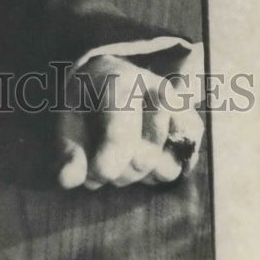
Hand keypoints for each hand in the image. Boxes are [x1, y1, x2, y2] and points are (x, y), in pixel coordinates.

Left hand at [57, 54, 204, 188]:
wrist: (112, 78)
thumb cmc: (88, 103)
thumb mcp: (69, 120)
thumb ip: (69, 151)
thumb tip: (68, 181)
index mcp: (119, 80)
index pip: (122, 124)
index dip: (112, 155)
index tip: (101, 173)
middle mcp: (155, 90)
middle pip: (143, 157)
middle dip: (117, 172)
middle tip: (99, 165)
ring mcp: (179, 108)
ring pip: (165, 168)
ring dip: (138, 176)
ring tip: (120, 158)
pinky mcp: (191, 125)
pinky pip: (182, 167)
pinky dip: (159, 174)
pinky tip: (142, 157)